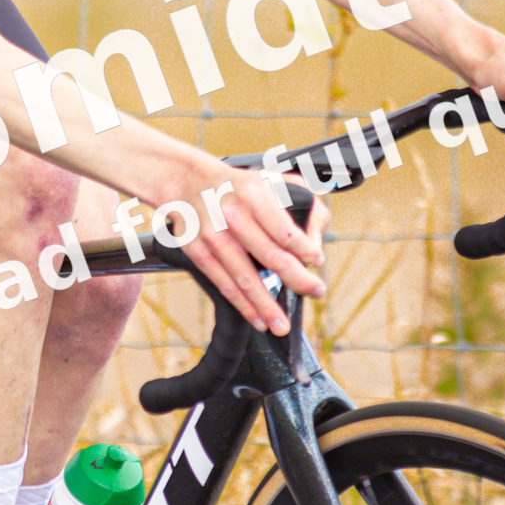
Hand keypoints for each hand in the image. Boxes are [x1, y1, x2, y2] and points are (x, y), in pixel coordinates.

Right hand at [143, 141, 327, 334]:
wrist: (188, 182)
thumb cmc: (237, 186)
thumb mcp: (270, 179)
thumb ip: (301, 199)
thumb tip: (316, 234)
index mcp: (254, 195)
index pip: (287, 230)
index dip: (307, 250)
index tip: (317, 261)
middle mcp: (233, 216)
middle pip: (271, 256)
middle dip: (297, 280)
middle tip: (315, 292)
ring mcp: (213, 236)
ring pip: (245, 278)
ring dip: (266, 306)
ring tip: (282, 325)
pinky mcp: (198, 252)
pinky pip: (224, 284)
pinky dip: (243, 305)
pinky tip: (257, 318)